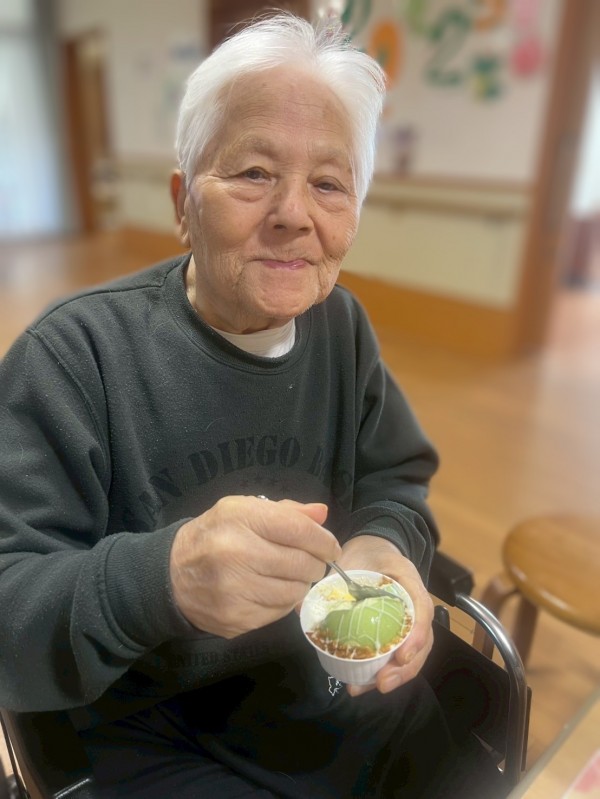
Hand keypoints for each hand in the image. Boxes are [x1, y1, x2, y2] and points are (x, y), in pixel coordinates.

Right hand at [169, 496, 340, 637]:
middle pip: (302, 563)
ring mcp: (235, 590)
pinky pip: (279, 612)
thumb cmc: (215, 535)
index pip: (298, 530)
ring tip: (289, 575)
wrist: (172, 574)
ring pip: (295, 591)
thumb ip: (286, 511)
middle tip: (310, 563)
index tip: (331, 547)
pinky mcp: (236, 619)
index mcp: (240, 519)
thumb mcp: (243, 510)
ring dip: (300, 584)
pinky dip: (283, 601)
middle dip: (315, 564)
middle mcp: (236, 553)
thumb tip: (321, 514)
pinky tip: (272, 590)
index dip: (323, 540)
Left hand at [335, 535, 433, 695]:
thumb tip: (299, 608)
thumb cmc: (364, 553)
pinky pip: (397, 653)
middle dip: (406, 667)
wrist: (372, 549)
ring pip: (413, 652)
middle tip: (382, 683)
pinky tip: (361, 684)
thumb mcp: (350, 559)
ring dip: (396, 675)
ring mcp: (408, 618)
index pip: (422, 608)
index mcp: (407, 579)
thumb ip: (330, 579)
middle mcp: (414, 602)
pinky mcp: (397, 630)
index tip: (401, 656)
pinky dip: (383, 671)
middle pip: (422, 639)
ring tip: (371, 688)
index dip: (416, 635)